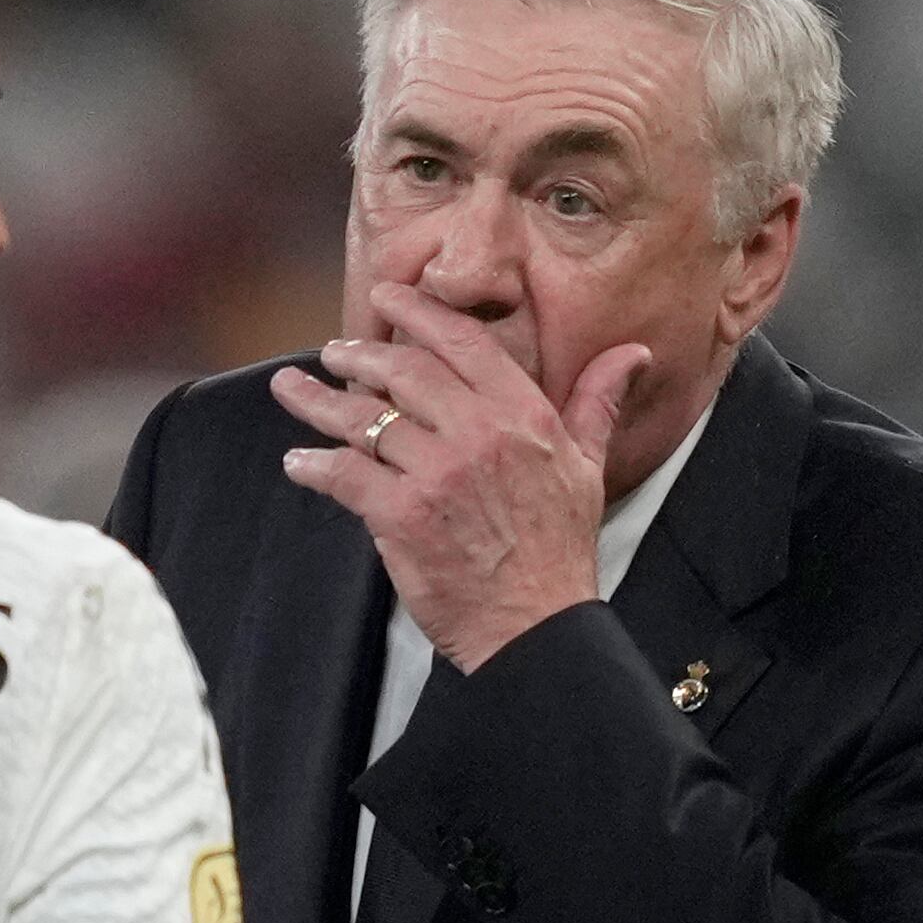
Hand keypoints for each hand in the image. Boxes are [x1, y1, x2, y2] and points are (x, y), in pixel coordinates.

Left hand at [273, 281, 647, 670]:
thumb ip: (597, 403)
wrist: (536, 625)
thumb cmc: (560, 550)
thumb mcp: (588, 467)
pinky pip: (345, 475)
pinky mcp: (402, 515)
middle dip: (360, 356)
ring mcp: (436, 473)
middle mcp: (478, 434)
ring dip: (320, 403)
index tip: (386, 298)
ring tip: (292, 391)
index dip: (417, 313)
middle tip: (334, 352)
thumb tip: (630, 354)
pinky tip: (299, 462)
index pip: (463, 343)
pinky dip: (314, 467)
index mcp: (524, 415)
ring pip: (366, 420)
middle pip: (404, 373)